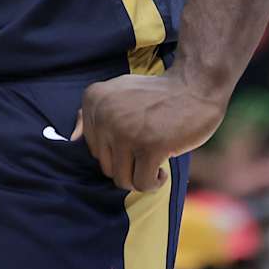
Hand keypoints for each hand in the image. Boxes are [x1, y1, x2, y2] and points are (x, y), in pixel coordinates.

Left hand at [74, 69, 226, 191]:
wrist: (195, 85)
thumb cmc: (158, 95)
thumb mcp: (119, 92)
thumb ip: (94, 113)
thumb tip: (72, 138)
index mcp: (94, 99)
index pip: (93, 148)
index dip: (117, 151)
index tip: (135, 139)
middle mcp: (104, 114)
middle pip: (105, 166)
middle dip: (128, 166)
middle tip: (147, 153)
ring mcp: (126, 131)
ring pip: (121, 179)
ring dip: (140, 178)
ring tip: (154, 164)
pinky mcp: (149, 147)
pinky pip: (141, 183)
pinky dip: (153, 183)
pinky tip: (163, 170)